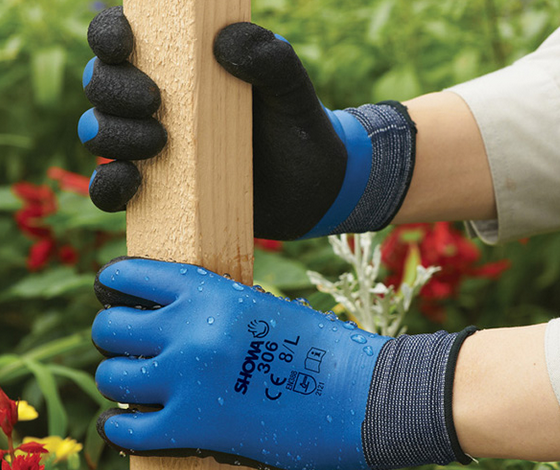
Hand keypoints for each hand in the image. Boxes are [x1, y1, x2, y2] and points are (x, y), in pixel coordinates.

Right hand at [79, 7, 415, 239]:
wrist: (309, 190)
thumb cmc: (295, 127)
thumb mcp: (291, 88)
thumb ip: (270, 57)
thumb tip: (225, 41)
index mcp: (180, 65)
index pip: (123, 38)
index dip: (110, 35)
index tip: (125, 45)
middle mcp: (156, 103)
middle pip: (100, 84)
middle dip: (113, 90)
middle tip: (155, 104)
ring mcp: (151, 148)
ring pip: (98, 133)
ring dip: (115, 135)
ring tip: (161, 144)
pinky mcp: (154, 193)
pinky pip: (109, 189)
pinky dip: (109, 186)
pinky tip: (135, 183)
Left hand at [92, 257, 471, 469]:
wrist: (366, 393)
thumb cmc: (322, 351)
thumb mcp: (264, 311)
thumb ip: (215, 311)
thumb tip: (170, 324)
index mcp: (211, 290)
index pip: (126, 275)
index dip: (113, 287)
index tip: (115, 299)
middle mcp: (190, 328)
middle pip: (108, 328)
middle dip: (117, 341)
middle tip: (135, 353)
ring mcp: (187, 377)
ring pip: (112, 377)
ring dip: (122, 385)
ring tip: (140, 391)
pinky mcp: (192, 428)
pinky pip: (125, 429)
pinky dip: (124, 429)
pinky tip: (134, 425)